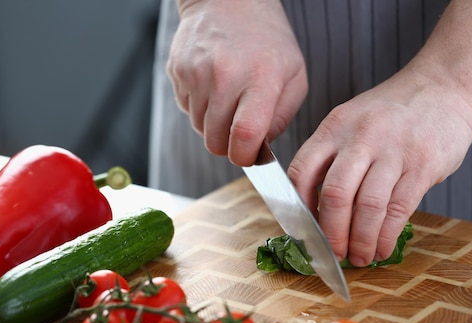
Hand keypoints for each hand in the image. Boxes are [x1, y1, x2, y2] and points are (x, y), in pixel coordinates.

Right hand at [167, 0, 307, 165]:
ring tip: (230, 101)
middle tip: (242, 130)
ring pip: (199, 129)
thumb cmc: (267, 41)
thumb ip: (281, 118)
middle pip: (216, 141)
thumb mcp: (294, 76)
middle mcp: (224, 76)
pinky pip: (187, 110)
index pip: (244, 135)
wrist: (230, 1)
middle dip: (229, 146)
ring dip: (215, 126)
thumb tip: (261, 148)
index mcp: (260, 78)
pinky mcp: (178, 71)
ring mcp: (196, 73)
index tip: (249, 156)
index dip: (245, 157)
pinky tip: (214, 88)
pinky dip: (201, 109)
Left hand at [288, 62, 471, 266]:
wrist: (445, 87)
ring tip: (360, 258)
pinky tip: (383, 248)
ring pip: (368, 207)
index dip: (298, 209)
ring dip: (361, 241)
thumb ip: (334, 157)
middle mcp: (360, 137)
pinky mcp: (422, 165)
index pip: (302, 172)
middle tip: (334, 254)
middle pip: (334, 195)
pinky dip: (387, 237)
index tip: (304, 232)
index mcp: (335, 126)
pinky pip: (399, 210)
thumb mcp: (354, 120)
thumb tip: (318, 211)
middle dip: (331, 234)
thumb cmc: (394, 113)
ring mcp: (393, 150)